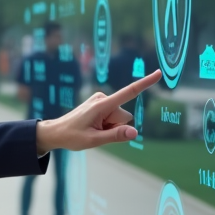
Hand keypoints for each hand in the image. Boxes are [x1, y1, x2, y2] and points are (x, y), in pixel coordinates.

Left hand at [36, 71, 161, 154]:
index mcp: (102, 105)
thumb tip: (135, 132)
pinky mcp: (100, 104)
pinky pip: (112, 117)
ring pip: (118, 119)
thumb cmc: (72, 136)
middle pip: (123, 116)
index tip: (158, 74)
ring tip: (92, 130)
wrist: (56, 132)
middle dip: (114, 127)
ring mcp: (101, 101)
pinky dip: (106, 125)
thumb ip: (115, 136)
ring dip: (109, 127)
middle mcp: (103, 99)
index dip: (145, 83)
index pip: (129, 93)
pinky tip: (93, 127)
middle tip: (95, 131)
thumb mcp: (94, 140)